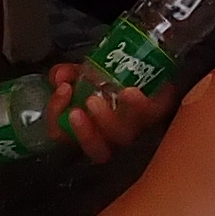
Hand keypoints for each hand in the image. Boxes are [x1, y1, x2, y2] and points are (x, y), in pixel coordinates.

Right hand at [45, 59, 177, 159]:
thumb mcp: (83, 72)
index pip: (64, 136)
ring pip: (122, 136)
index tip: (62, 90)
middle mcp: (112, 135)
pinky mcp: (157, 112)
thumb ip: (68, 74)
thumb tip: (60, 75)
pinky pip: (150, 115)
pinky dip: (138, 104)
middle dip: (85, 131)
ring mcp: (136, 127)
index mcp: (89, 128)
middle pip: (97, 150)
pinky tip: (129, 92)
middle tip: (81, 107)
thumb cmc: (112, 75)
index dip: (57, 118)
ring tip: (99, 99)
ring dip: (108, 119)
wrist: (148, 64)